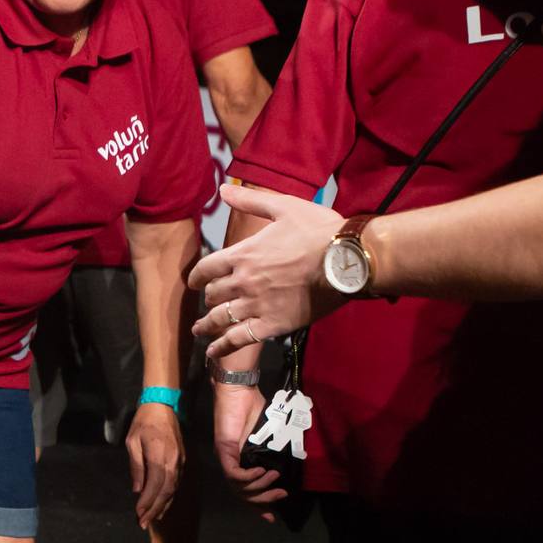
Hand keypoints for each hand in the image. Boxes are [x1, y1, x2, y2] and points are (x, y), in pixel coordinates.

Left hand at [124, 403, 183, 530]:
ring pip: (173, 489)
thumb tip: (138, 489)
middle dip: (155, 509)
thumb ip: (136, 466)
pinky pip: (176, 482)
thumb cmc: (143, 423)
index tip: (138, 515)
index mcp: (160, 457)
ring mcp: (180, 462)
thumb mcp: (132, 442)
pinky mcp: (182, 460)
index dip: (147, 503)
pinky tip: (162, 503)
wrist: (162, 406)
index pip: (155, 486)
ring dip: (162, 505)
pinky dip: (169, 496)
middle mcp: (174, 462)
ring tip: (151, 518)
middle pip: (166, 492)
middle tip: (143, 523)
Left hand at [187, 184, 343, 359]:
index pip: (206, 268)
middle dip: (208, 298)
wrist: (347, 260)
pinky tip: (213, 353)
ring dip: (206, 325)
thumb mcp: (283, 207)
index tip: (194, 283)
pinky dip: (222, 347)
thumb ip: (250, 200)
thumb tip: (223, 188)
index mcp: (243, 254)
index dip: (197, 277)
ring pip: (220, 319)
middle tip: (209, 302)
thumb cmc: (318, 231)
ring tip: (199, 330)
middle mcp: (243, 281)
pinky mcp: (272, 324)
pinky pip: (239, 339)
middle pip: (213, 294)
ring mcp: (256, 305)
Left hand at [212, 380, 284, 520]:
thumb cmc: (252, 407)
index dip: (258, 505)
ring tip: (274, 478)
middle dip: (263, 500)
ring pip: (237, 487)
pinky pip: (233, 473)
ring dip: (258, 487)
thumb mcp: (266, 434)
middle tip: (281, 495)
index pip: (245, 491)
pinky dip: (248, 477)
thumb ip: (272, 450)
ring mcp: (224, 457)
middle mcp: (229, 463)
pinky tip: (261, 471)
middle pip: (241, 494)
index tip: (272, 516)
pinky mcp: (223, 449)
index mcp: (239, 461)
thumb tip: (287, 463)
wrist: (238, 390)